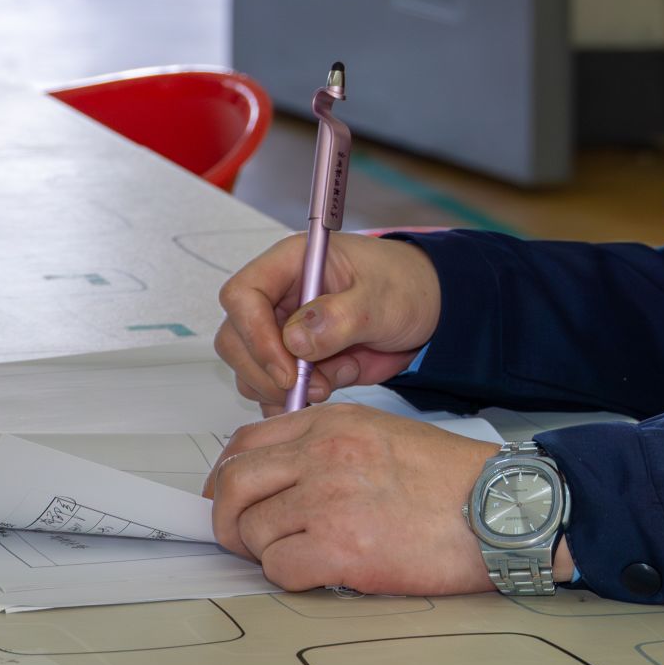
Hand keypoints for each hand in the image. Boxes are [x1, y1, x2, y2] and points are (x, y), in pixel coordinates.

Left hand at [204, 404, 577, 595]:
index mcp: (334, 423)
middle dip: (228, 517)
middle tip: (244, 537)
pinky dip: (291, 577)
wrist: (501, 508)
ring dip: (268, 551)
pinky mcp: (340, 549)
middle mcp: (323, 455)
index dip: (228, 475)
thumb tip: (279, 477)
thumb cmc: (454, 479)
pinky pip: (280, 570)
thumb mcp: (384, 434)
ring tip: (303, 554)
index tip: (234, 498)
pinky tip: (323, 571)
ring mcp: (328, 501)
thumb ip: (328, 445)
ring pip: (253, 531)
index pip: (247, 441)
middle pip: (234, 484)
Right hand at [214, 229, 442, 414]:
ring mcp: (282, 332)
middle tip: (313, 386)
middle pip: (235, 340)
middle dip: (267, 372)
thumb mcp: (381, 298)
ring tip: (339, 374)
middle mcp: (277, 298)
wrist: (428, 310)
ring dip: (287, 388)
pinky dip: (294, 400)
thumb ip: (341, 316)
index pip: (242, 295)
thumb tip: (295, 340)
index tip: (288, 368)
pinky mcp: (293, 362)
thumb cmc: (405, 286)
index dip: (255, 335)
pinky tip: (334, 386)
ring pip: (250, 370)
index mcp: (291, 264)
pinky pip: (270, 390)